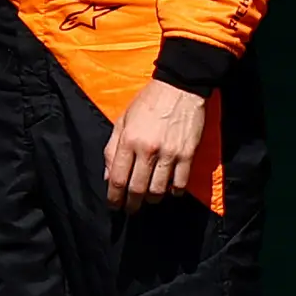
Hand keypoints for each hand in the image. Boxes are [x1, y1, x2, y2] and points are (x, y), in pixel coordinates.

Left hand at [103, 80, 209, 213]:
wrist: (179, 86)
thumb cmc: (148, 102)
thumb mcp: (122, 120)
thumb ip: (112, 148)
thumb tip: (107, 176)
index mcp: (128, 140)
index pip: (117, 178)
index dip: (114, 197)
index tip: (114, 205)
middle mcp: (147, 149)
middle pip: (136, 189)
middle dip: (131, 204)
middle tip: (131, 208)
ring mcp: (169, 153)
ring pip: (158, 190)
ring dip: (152, 199)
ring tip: (149, 198)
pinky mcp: (187, 154)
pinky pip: (180, 183)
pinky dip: (174, 192)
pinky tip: (169, 190)